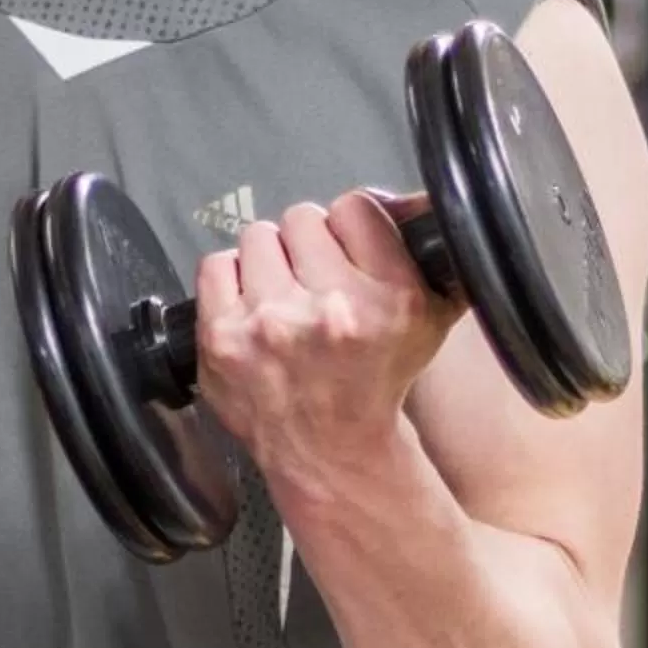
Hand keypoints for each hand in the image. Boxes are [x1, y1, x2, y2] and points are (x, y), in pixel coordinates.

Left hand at [193, 188, 464, 496]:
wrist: (331, 450)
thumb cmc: (377, 379)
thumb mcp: (431, 317)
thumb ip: (431, 251)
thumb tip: (410, 197)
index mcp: (390, 299)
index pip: (354, 207)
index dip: (348, 227)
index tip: (346, 251)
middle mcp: (331, 311)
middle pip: (301, 217)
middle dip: (306, 246)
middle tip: (312, 279)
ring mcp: (271, 326)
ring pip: (258, 236)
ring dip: (269, 261)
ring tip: (281, 295)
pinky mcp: (223, 340)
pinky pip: (216, 265)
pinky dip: (231, 281)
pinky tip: (250, 307)